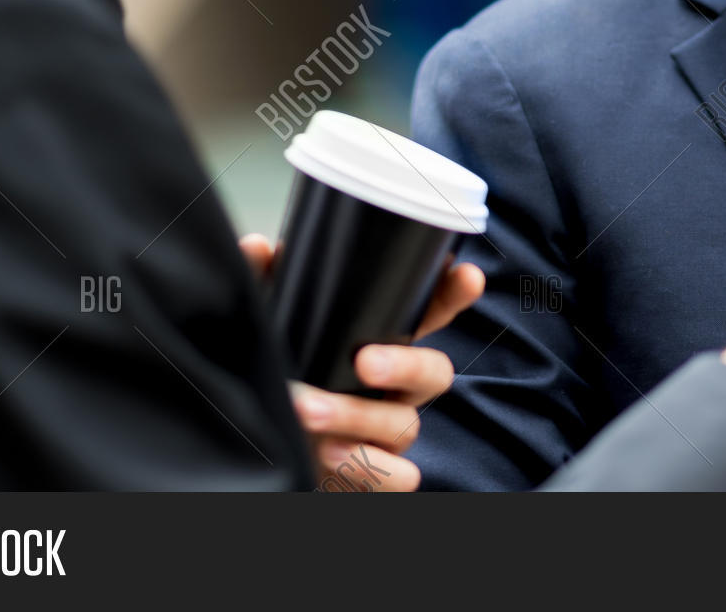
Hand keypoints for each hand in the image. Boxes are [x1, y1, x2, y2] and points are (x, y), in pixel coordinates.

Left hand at [239, 235, 483, 490]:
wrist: (261, 449)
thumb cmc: (281, 378)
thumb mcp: (271, 327)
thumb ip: (266, 285)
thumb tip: (259, 249)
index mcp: (382, 342)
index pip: (432, 313)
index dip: (455, 295)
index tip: (466, 274)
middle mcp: (397, 388)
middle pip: (437, 372)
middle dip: (406, 365)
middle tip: (363, 362)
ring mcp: (390, 434)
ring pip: (406, 425)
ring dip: (357, 418)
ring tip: (308, 410)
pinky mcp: (379, 476)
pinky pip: (402, 478)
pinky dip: (368, 468)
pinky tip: (328, 454)